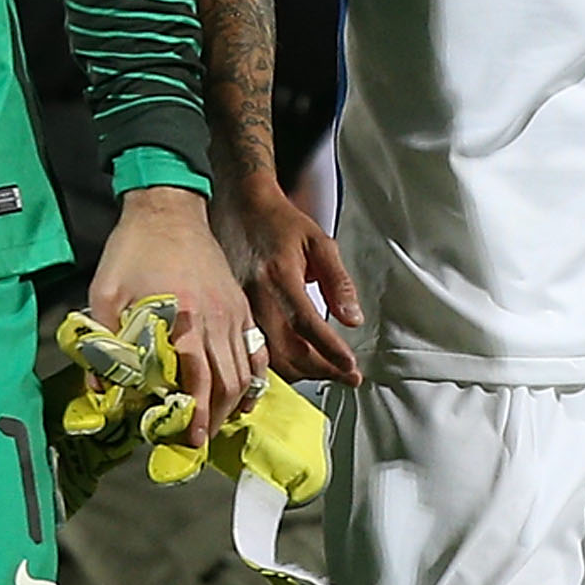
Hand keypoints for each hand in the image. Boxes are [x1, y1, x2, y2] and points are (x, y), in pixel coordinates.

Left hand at [90, 186, 256, 442]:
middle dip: (217, 417)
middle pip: (228, 382)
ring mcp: (232, 311)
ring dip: (234, 402)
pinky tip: (244, 393)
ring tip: (218, 422)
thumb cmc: (134, 247)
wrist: (167, 206)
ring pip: (245, 369)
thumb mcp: (105, 292)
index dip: (198, 415)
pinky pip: (254, 348)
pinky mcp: (239, 305)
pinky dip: (252, 376)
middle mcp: (214, 318)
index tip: (192, 440)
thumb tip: (102, 389)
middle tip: (200, 440)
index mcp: (183, 316)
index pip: (199, 380)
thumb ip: (105, 341)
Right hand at [216, 174, 364, 386]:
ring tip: (329, 372)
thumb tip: (353, 319)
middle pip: (288, 351)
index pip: (307, 325)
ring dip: (302, 372)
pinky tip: (298, 366)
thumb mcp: (320, 243)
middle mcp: (255, 296)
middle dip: (322, 371)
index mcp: (279, 276)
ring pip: (270, 358)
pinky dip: (280, 365)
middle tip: (348, 376)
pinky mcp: (232, 314)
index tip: (351, 368)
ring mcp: (239, 308)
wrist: (241, 207)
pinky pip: (255, 351)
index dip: (330, 351)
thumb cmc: (280, 223)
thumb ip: (338, 282)